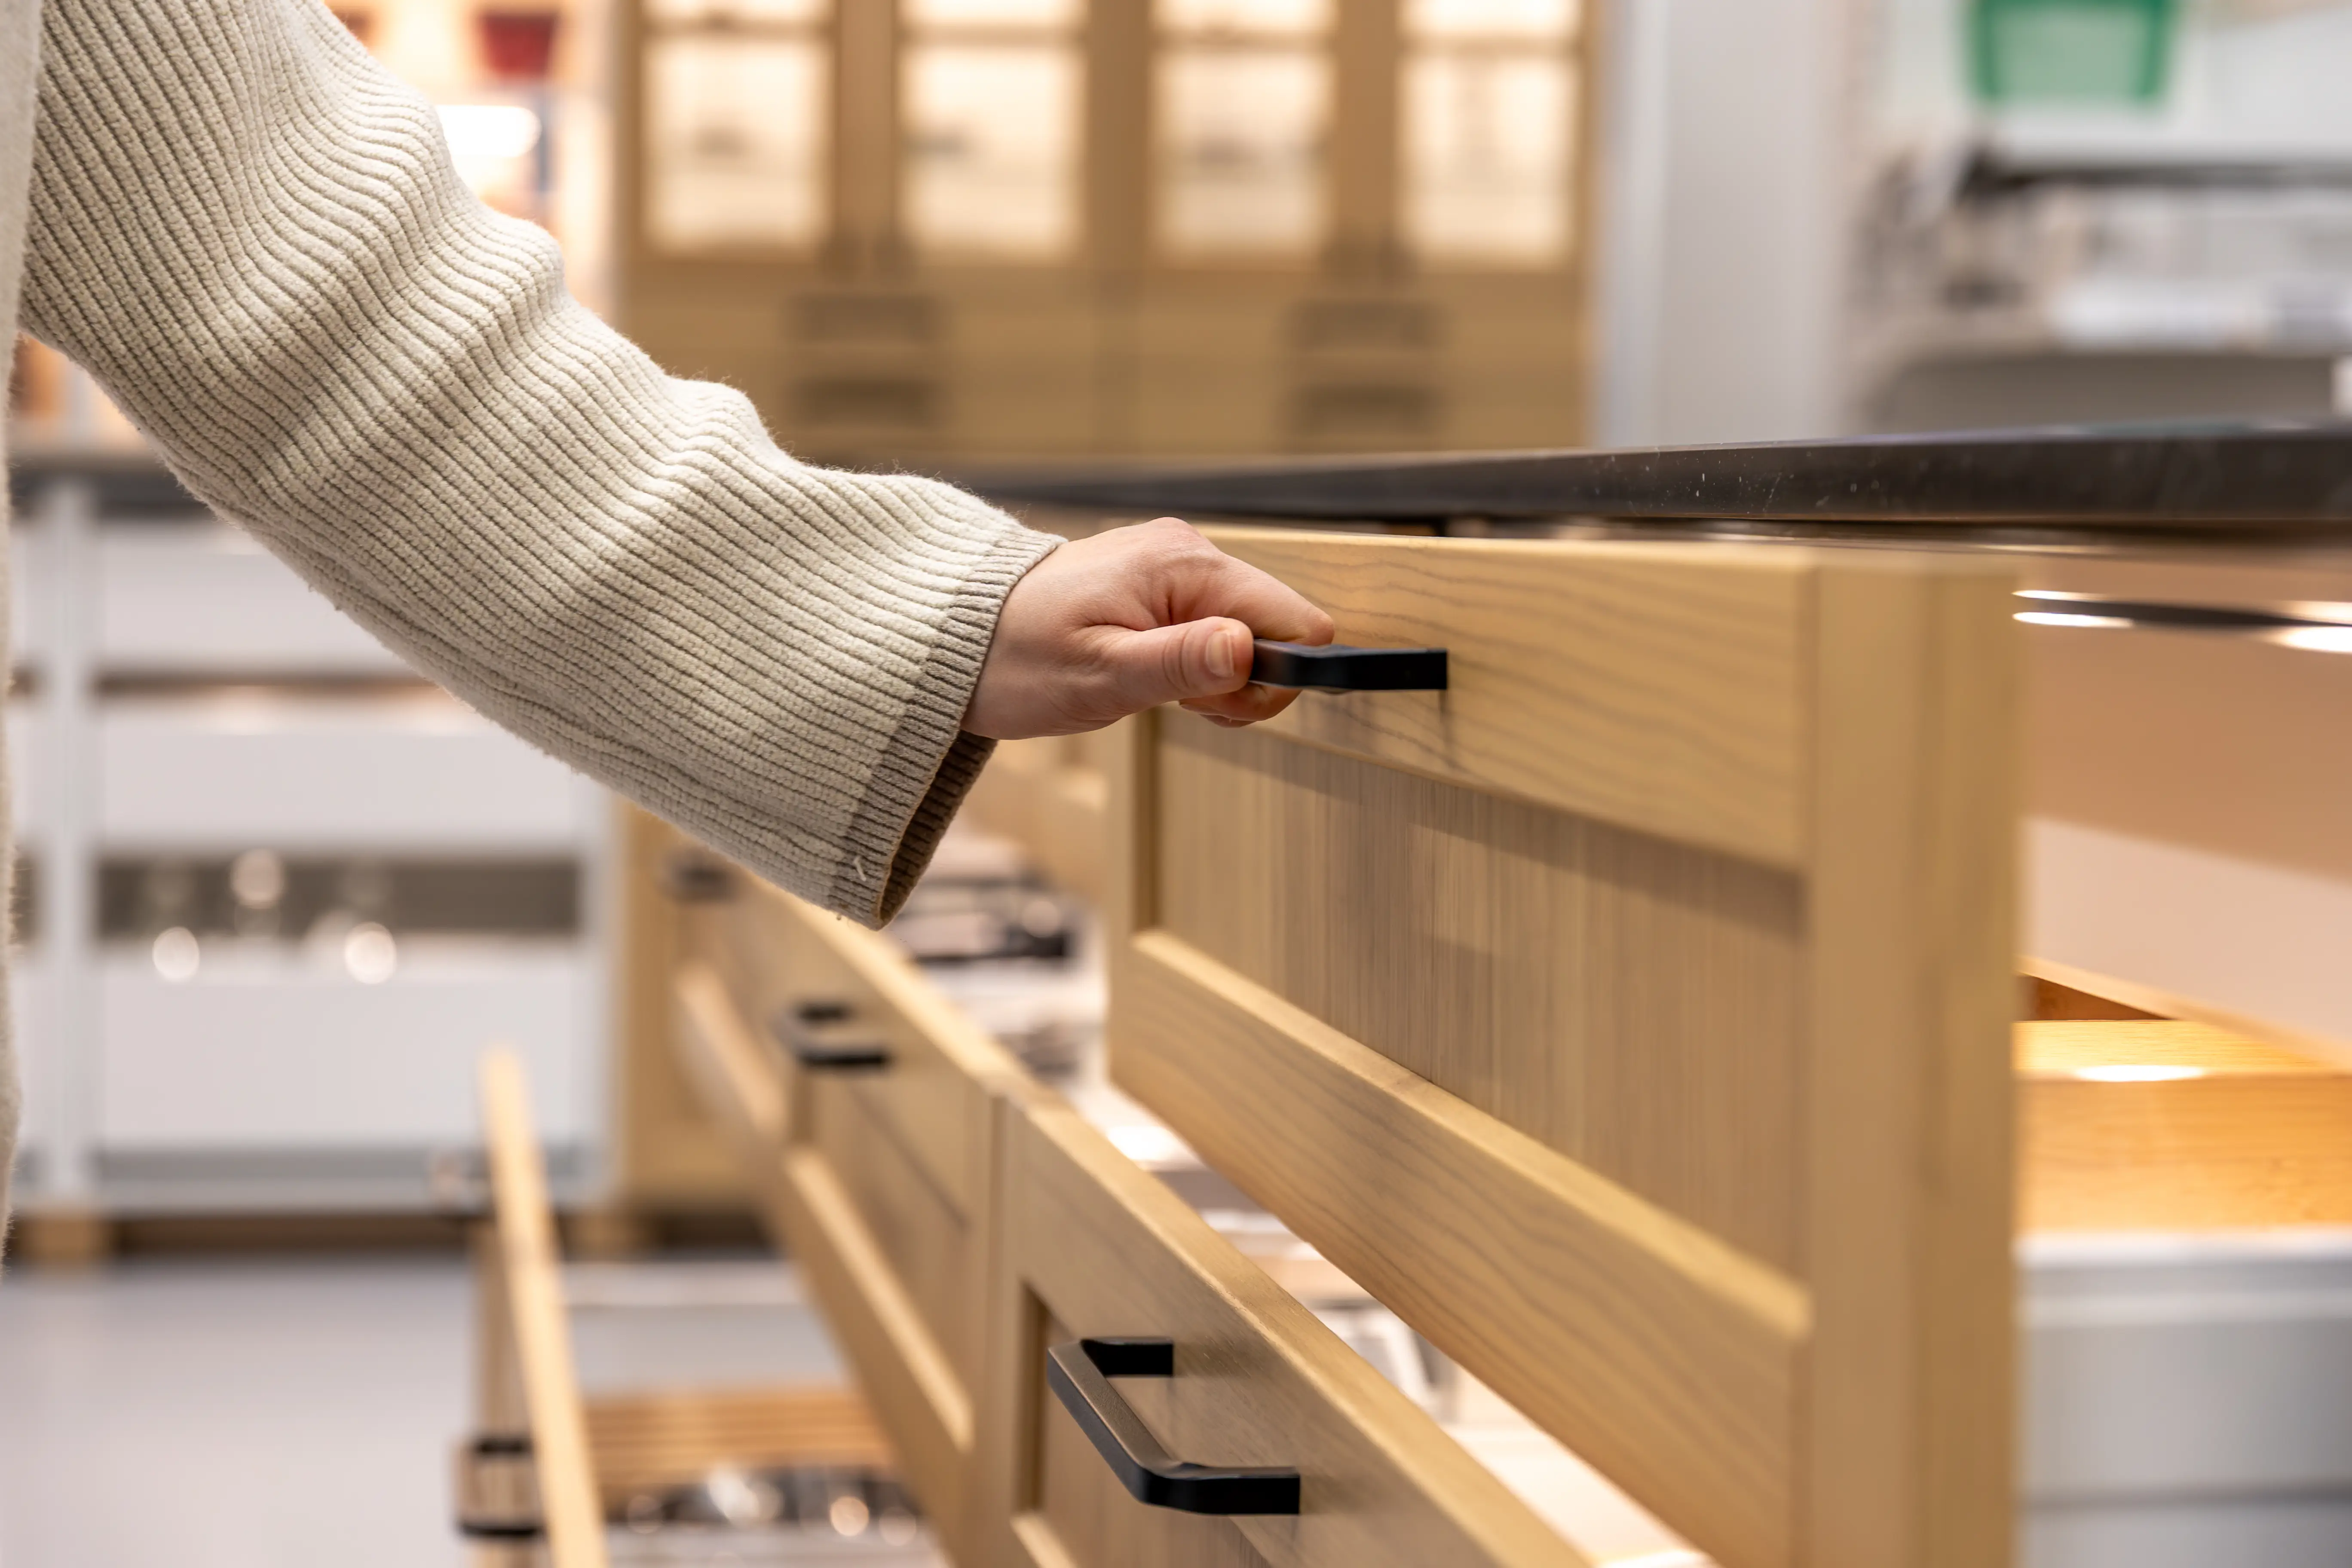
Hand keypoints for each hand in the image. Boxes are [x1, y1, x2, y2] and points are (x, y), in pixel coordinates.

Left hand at [963, 517, 1334, 739]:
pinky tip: (1152, 677)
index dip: (1274, 676)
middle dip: (1243, 684)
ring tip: (1153, 688)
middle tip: (1175, 701)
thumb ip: (1180, 662)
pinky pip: (1218, 635)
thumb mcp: (1099, 673)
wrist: (960, 639)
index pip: (1295, 621)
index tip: (1212, 699)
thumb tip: (1248, 649)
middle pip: (1279, 631)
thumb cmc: (1019, 657)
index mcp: (1185, 565)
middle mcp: (1191, 554)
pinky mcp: (1166, 590)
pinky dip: (1197, 670)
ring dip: (1217, 683)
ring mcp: (1179, 570)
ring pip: (1251, 639)